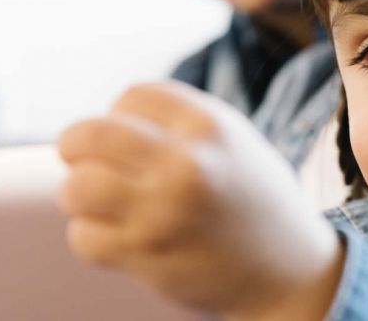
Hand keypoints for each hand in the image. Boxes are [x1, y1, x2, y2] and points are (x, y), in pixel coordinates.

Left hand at [57, 81, 343, 319]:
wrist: (291, 271)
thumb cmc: (254, 201)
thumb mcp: (232, 141)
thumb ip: (175, 124)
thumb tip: (100, 123)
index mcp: (209, 125)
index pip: (131, 97)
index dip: (121, 116)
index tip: (131, 139)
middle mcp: (185, 163)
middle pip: (89, 135)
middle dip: (78, 148)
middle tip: (88, 163)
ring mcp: (163, 212)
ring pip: (77, 187)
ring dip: (81, 195)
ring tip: (103, 203)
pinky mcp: (148, 254)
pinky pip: (84, 236)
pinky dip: (92, 237)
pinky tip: (119, 236)